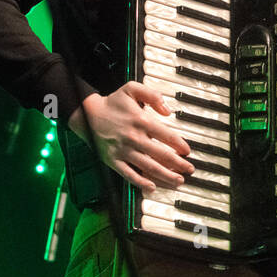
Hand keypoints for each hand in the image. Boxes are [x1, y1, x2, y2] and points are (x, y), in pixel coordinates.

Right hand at [68, 82, 195, 192]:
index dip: (180, 145)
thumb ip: (152, 95)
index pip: (167, 135)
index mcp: (141, 121)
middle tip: (189, 169)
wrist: (87, 114)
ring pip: (148, 167)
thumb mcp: (132, 89)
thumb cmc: (113, 103)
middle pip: (161, 154)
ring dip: (165, 176)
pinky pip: (129, 174)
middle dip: (178, 164)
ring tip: (178, 181)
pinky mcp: (113, 160)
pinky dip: (141, 182)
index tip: (187, 151)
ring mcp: (123, 151)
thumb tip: (167, 111)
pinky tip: (152, 187)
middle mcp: (134, 138)